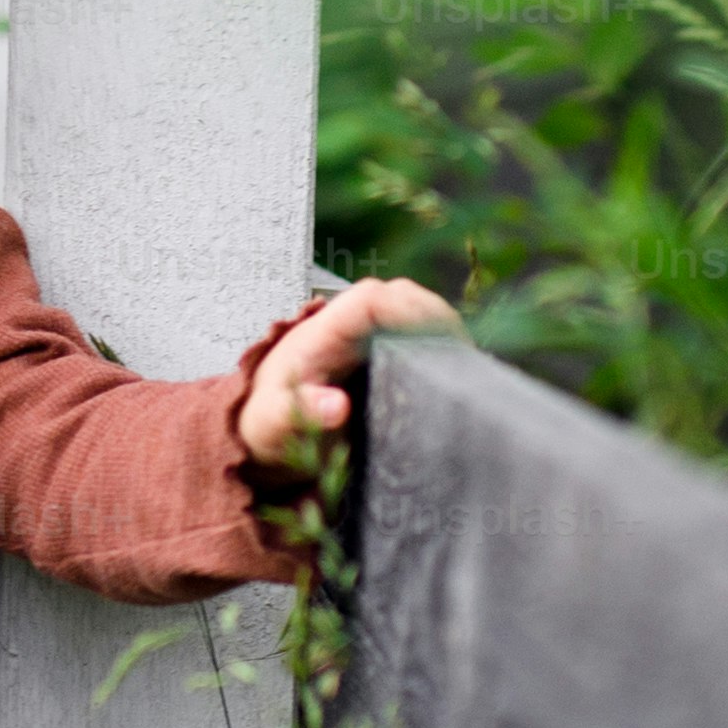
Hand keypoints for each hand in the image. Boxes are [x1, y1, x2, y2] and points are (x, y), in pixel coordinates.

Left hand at [237, 276, 458, 473]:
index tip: (441, 335)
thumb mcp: (273, 424)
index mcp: (322, 331)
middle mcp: (346, 324)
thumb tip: (338, 407)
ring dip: (440, 330)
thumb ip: (301, 413)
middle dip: (436, 317)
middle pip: (400, 297)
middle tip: (464, 353)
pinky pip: (412, 335)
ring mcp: (363, 337)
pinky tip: (455, 374)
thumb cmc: (266, 424)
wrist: (261, 430)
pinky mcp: (376, 353)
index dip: (410, 308)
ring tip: (466, 365)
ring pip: (411, 312)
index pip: (370, 299)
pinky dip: (436, 347)